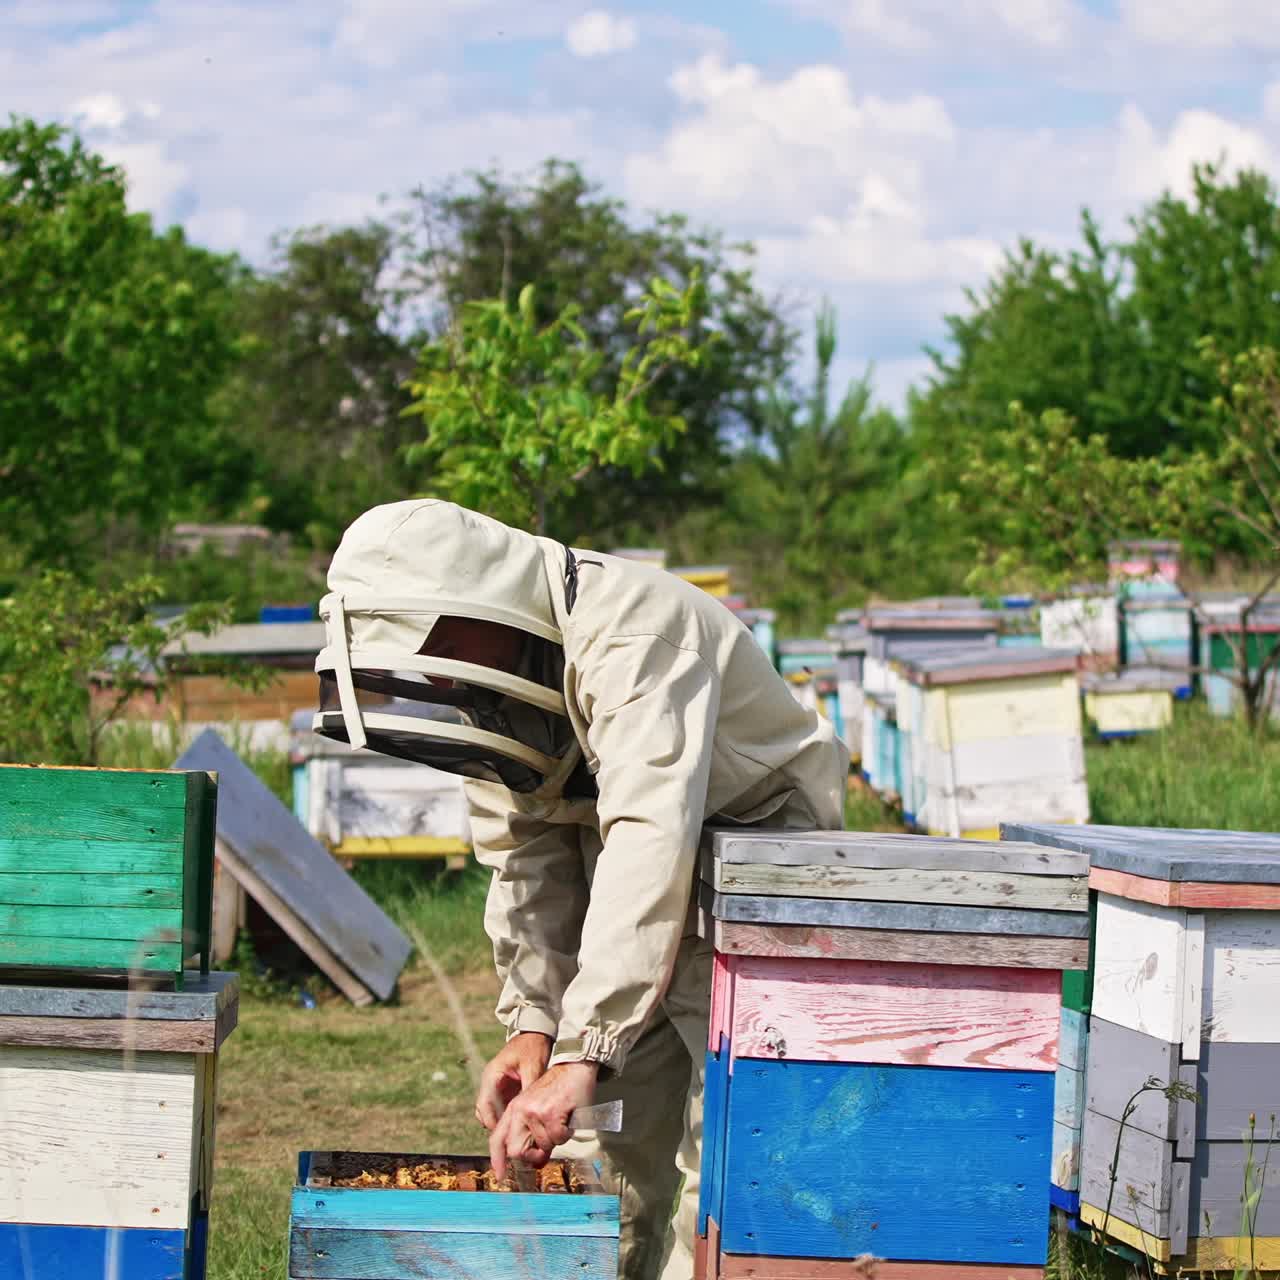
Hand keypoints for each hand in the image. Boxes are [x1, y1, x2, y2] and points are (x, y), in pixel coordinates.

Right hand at [474, 1032, 551, 1129]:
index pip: (484, 1104)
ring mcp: (496, 1086)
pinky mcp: (504, 1089)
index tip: (507, 1133)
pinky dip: (508, 1116)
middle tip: (512, 1137)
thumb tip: (529, 1109)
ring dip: (502, 1122)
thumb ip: (528, 1087)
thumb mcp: (532, 1066)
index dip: (493, 1121)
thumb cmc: (532, 1046)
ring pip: (491, 1112)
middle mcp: (490, 1082)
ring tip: (518, 1133)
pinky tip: (522, 1123)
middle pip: (484, 1111)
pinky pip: (501, 1108)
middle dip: (496, 1125)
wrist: (535, 1033)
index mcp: (492, 1075)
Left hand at [489, 1061, 597, 1180]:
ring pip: (543, 1146)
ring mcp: (534, 1112)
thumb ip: (532, 1134)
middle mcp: (520, 1110)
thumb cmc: (557, 1089)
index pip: (497, 1139)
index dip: (497, 1160)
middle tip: (545, 1151)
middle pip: (516, 1151)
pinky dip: (566, 1134)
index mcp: (514, 1109)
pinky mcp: (551, 1113)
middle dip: (532, 1156)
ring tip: (560, 1122)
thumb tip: (536, 1164)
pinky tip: (567, 1119)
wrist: (574, 1067)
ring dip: (555, 1140)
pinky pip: (558, 1139)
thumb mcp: (537, 1108)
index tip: (501, 1176)